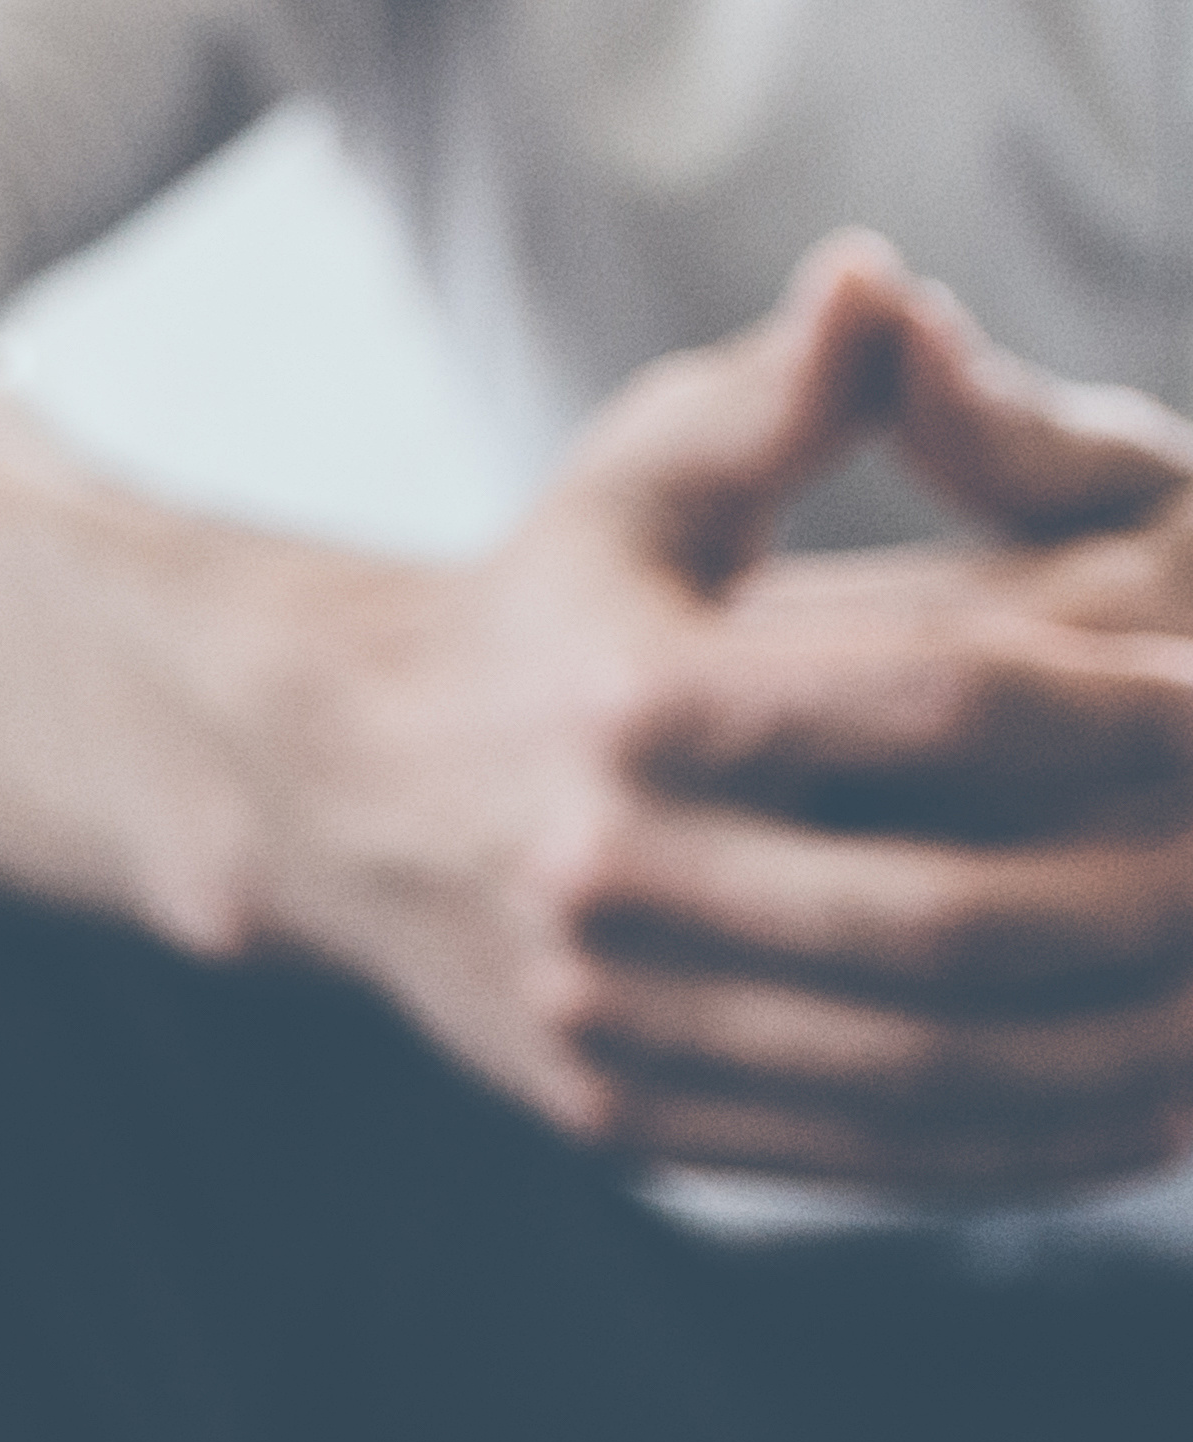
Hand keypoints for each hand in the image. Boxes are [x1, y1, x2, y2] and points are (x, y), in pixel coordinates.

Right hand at [261, 240, 1192, 1198]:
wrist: (332, 795)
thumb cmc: (547, 606)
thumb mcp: (636, 476)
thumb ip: (780, 395)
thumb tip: (872, 280)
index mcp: (631, 701)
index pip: (931, 708)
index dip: (1120, 715)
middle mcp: (607, 872)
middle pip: (945, 917)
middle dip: (1156, 906)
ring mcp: (609, 1014)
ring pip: (923, 1068)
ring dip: (1125, 1056)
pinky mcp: (623, 1115)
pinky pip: (868, 1160)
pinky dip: (1035, 1153)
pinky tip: (1158, 1112)